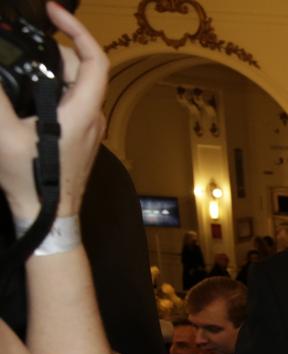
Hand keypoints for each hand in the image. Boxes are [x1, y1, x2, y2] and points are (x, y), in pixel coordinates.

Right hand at [0, 3, 107, 219]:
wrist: (49, 216)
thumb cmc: (31, 180)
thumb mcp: (4, 131)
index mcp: (82, 110)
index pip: (95, 59)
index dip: (77, 30)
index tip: (54, 12)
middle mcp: (93, 116)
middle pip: (82, 69)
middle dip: (54, 49)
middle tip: (22, 43)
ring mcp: (91, 129)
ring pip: (77, 86)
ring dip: (52, 69)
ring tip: (21, 65)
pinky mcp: (83, 138)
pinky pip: (73, 103)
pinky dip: (54, 89)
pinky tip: (29, 93)